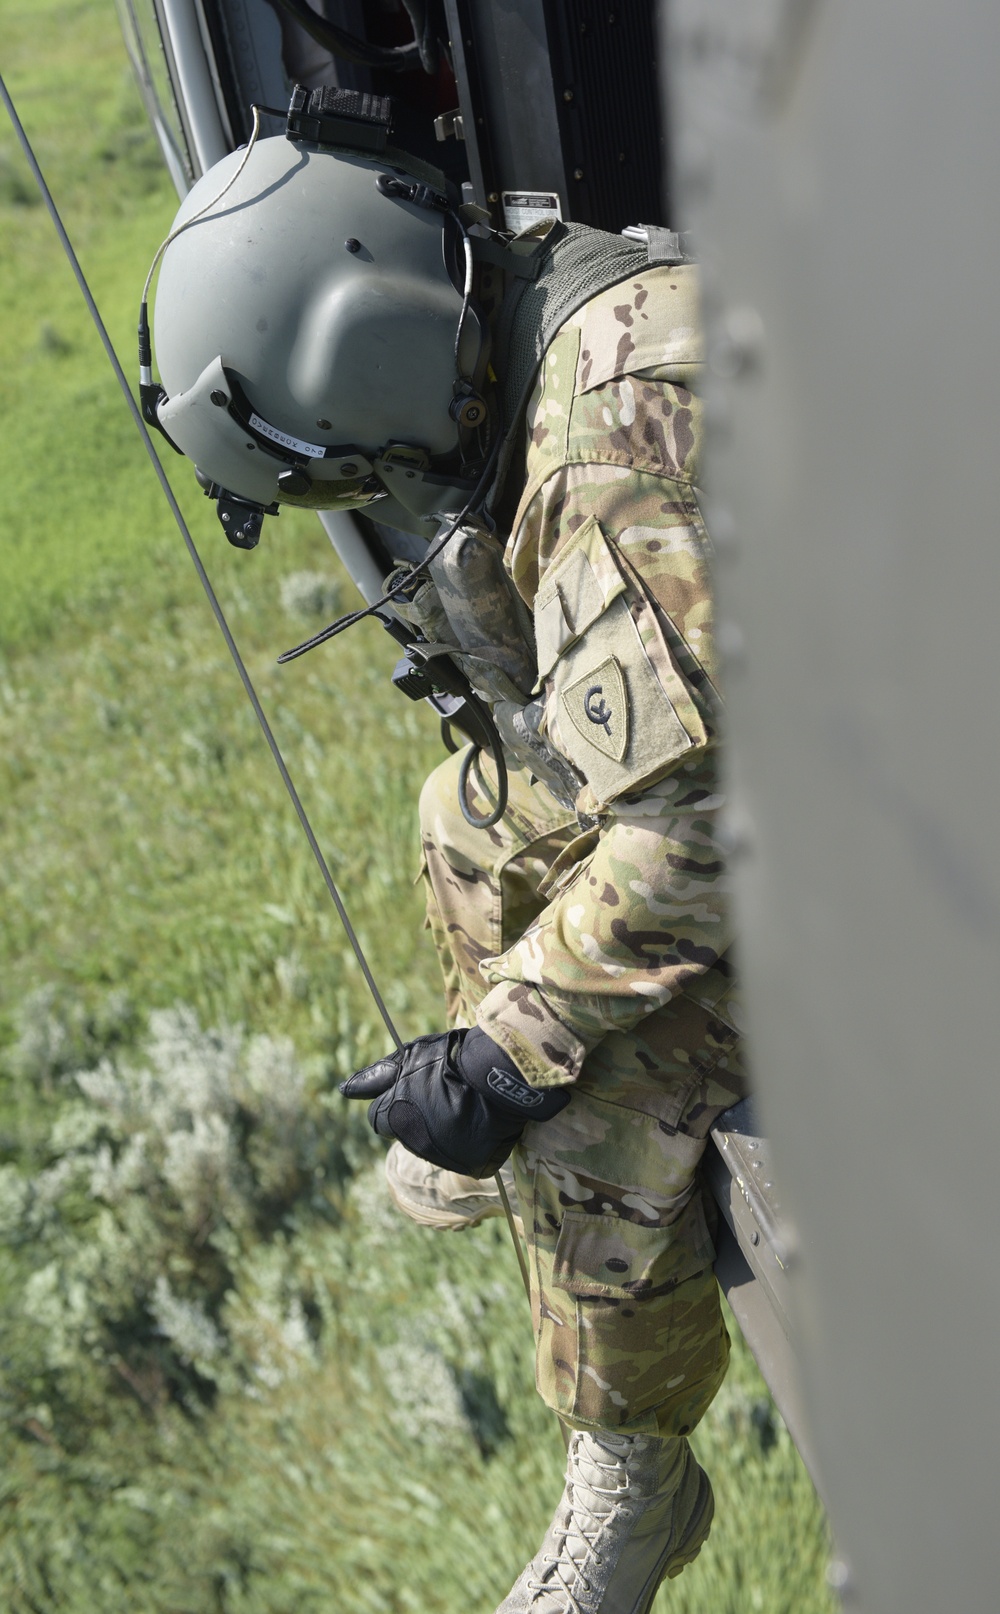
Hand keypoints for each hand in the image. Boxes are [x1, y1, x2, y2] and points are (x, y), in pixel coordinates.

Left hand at [339, 1027, 569, 1177]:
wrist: (501, 1073)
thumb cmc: (451, 1059)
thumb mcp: (409, 1058)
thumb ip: (375, 1077)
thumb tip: (343, 1090)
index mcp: (393, 1117)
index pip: (379, 1118)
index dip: (395, 1101)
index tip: (414, 1088)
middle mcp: (412, 1143)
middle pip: (406, 1132)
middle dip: (417, 1116)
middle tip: (443, 1093)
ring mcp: (442, 1157)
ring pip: (432, 1144)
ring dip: (441, 1128)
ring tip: (464, 1103)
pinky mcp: (469, 1165)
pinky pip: (462, 1154)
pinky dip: (467, 1140)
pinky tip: (478, 1119)